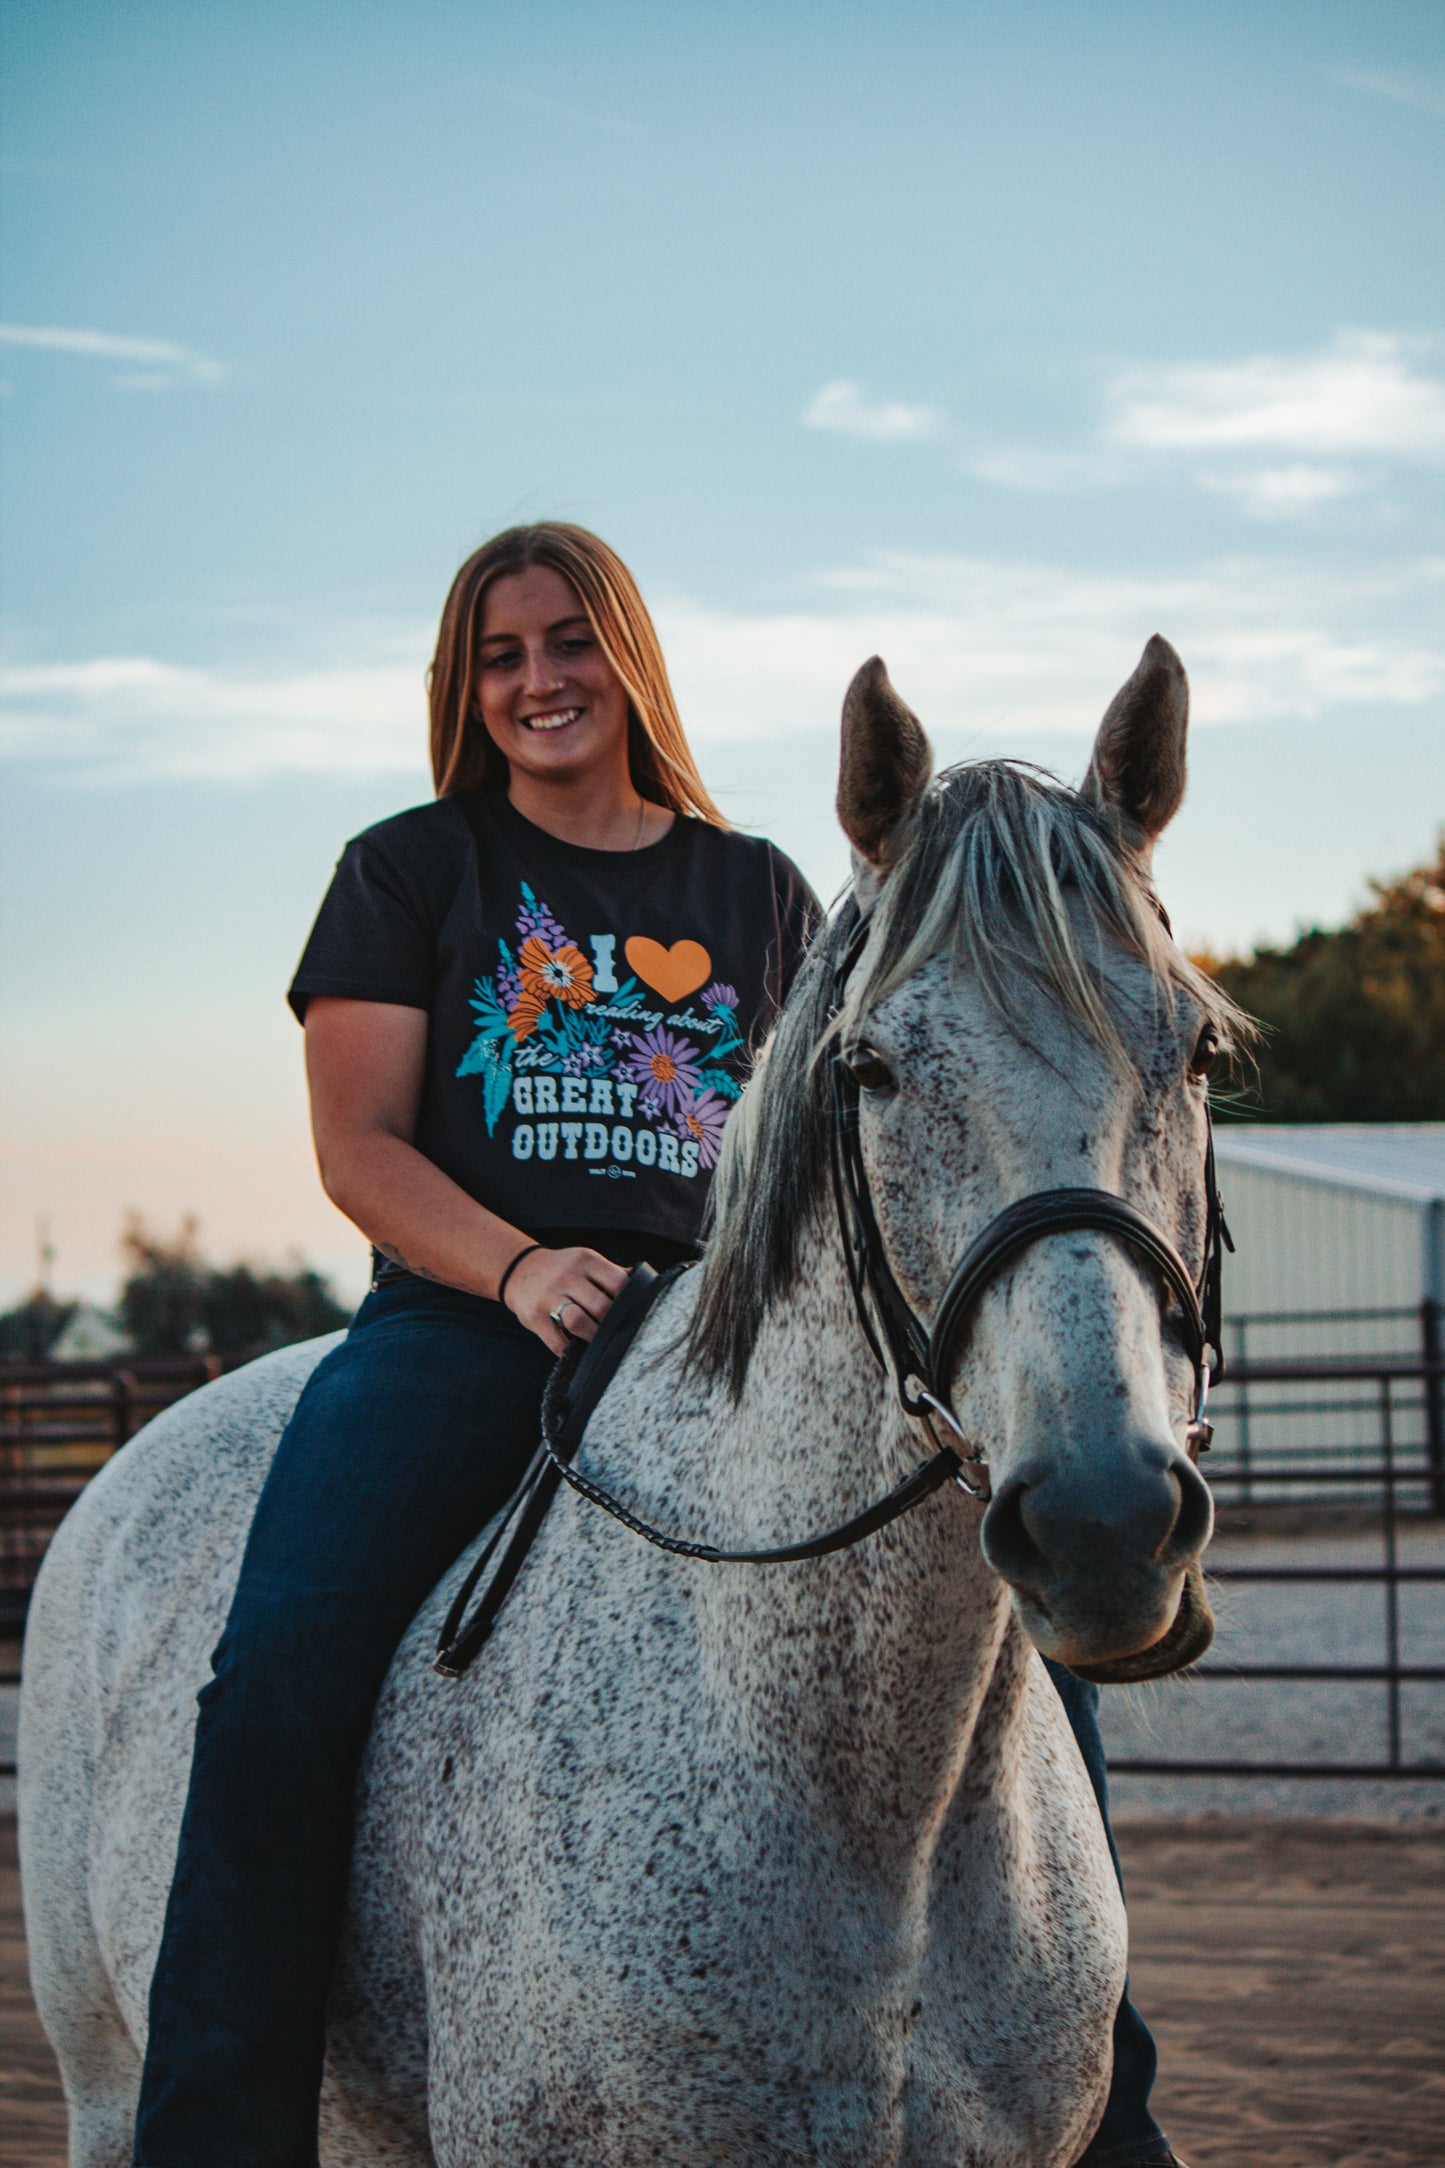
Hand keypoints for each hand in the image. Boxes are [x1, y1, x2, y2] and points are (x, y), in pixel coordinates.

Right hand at [502, 1246, 629, 1355]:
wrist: (519, 1269)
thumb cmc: (562, 1268)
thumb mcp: (585, 1261)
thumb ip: (611, 1271)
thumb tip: (643, 1281)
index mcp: (585, 1259)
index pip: (618, 1282)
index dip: (628, 1301)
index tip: (630, 1312)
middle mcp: (566, 1275)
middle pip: (601, 1307)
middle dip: (612, 1324)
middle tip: (615, 1331)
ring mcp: (549, 1296)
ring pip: (579, 1322)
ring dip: (593, 1337)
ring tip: (597, 1341)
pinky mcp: (534, 1317)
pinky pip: (557, 1341)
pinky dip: (569, 1350)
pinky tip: (575, 1349)